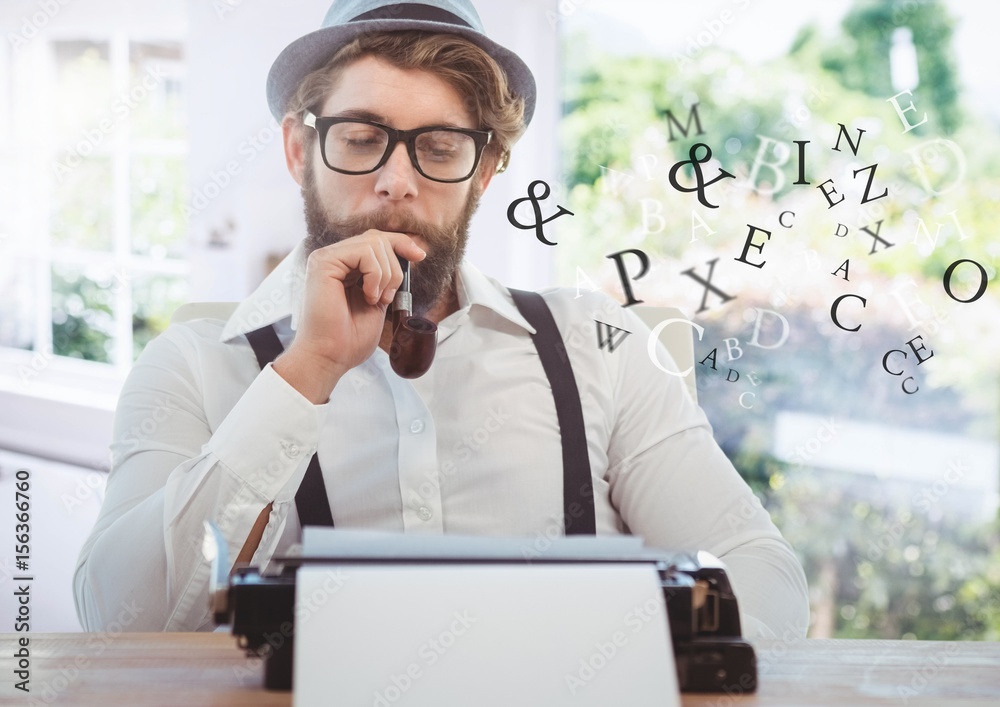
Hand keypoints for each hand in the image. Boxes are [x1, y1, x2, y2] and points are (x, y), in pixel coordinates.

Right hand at [273, 230, 425, 401]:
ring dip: (386, 275)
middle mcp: (334, 258)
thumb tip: (411, 254)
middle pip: (377, 238)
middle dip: (395, 268)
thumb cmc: (350, 338)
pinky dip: (375, 275)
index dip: (402, 243)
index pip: (376, 240)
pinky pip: (364, 252)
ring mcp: (327, 258)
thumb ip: (386, 277)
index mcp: (345, 266)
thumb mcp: (378, 300)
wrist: (331, 356)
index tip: (420, 256)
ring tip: (375, 300)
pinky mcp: (323, 262)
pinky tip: (368, 296)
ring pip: (374, 244)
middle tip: (387, 297)